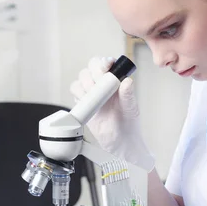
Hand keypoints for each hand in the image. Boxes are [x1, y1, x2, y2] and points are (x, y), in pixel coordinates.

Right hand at [70, 57, 154, 171]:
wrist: (119, 142)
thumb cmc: (129, 123)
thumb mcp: (131, 109)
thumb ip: (128, 95)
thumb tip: (128, 81)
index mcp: (116, 80)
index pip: (106, 63)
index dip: (103, 62)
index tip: (105, 68)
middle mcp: (103, 83)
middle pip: (90, 67)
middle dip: (92, 74)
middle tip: (98, 86)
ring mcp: (92, 92)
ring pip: (81, 78)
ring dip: (84, 85)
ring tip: (94, 98)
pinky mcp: (83, 102)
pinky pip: (75, 92)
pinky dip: (78, 95)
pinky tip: (87, 103)